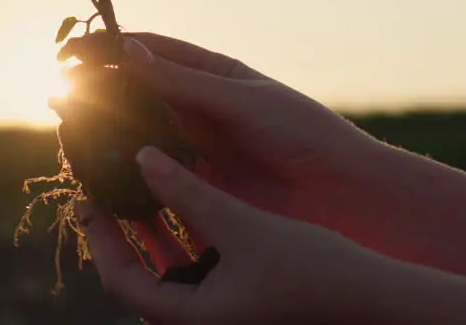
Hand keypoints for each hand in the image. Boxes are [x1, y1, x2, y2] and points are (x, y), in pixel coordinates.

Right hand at [58, 32, 383, 239]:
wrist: (340, 195)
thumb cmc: (301, 134)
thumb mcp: (238, 101)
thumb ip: (181, 81)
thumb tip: (126, 49)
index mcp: (213, 74)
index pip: (150, 51)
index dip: (108, 48)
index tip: (70, 50)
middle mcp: (198, 107)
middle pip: (136, 91)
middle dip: (96, 87)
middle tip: (57, 88)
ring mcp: (196, 145)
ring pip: (137, 132)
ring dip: (102, 129)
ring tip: (65, 128)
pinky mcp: (197, 184)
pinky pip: (151, 172)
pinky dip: (121, 170)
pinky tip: (95, 171)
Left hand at [80, 146, 384, 323]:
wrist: (381, 302)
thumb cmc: (316, 270)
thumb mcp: (243, 225)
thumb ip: (188, 192)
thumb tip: (140, 157)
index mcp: (191, 319)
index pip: (120, 278)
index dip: (98, 234)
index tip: (85, 195)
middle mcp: (199, 324)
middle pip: (136, 277)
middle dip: (117, 232)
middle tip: (100, 186)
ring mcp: (218, 317)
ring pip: (163, 272)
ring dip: (147, 231)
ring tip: (132, 184)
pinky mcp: (238, 305)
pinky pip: (191, 271)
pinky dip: (178, 238)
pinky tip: (179, 199)